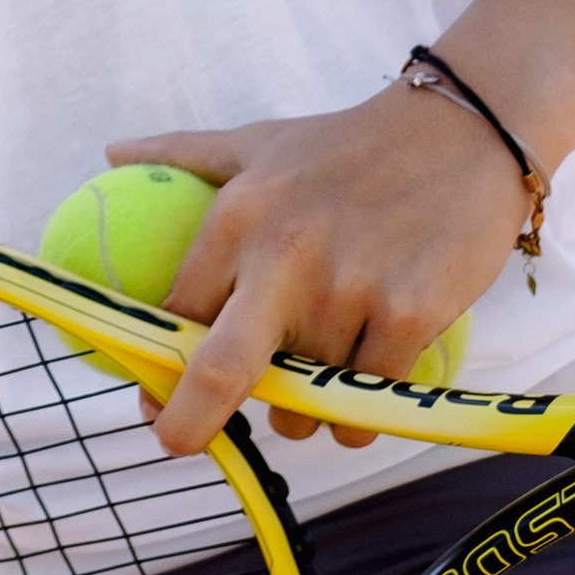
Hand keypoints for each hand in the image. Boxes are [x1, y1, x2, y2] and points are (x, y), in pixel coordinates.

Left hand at [110, 81, 525, 453]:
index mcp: (239, 217)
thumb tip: (112, 153)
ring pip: (307, 399)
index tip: (151, 398)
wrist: (462, 131)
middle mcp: (285, 256)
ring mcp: (350, 289)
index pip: (181, 313)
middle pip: (223, 369)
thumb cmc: (348, 144)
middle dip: (191, 420)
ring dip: (304, 410)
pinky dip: (357, 414)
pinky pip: (366, 402)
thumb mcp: (259, 141)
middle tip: (178, 442)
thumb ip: (185, 153)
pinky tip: (360, 390)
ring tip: (317, 376)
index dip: (158, 366)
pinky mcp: (409, 314)